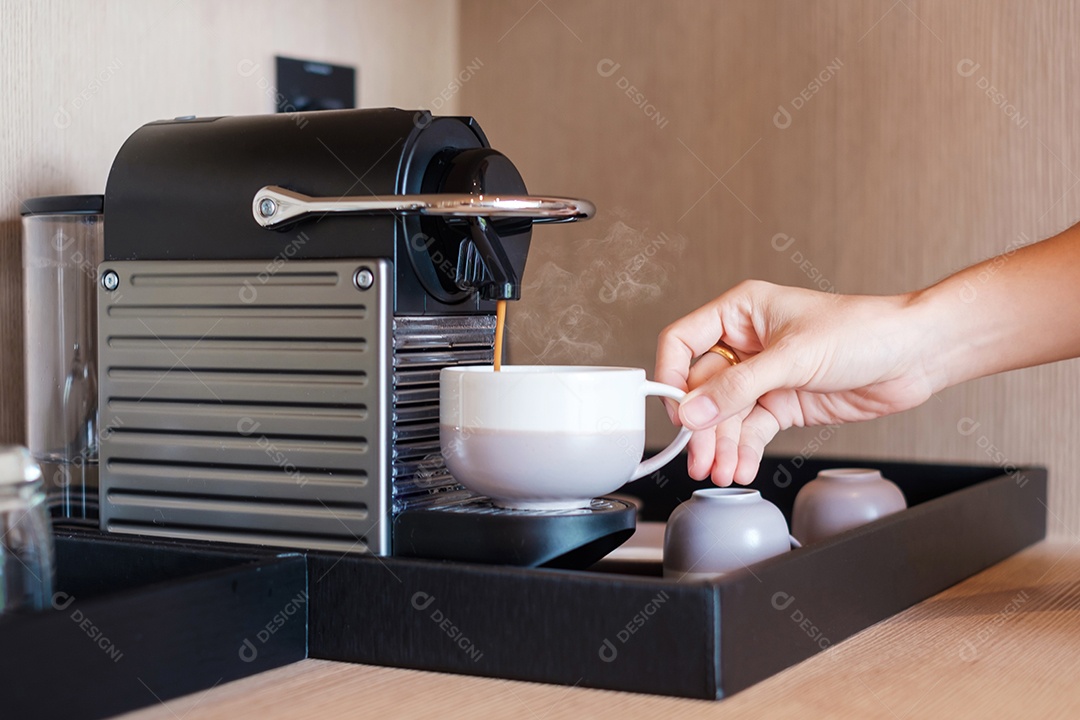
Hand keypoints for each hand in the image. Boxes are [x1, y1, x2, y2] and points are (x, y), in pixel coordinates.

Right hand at [655, 280, 938, 484]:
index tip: (676, 411)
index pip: (683, 341)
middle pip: (703, 388)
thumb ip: (739, 387)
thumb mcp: (793, 357)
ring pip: (725, 415)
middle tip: (700, 458)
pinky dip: (743, 451)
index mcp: (741, 312)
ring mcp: (763, 375)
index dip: (672, 376)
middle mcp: (746, 342)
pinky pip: (750, 430)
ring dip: (721, 445)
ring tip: (721, 472)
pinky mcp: (782, 403)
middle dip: (702, 426)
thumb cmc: (864, 330)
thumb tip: (693, 411)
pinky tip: (741, 467)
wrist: (915, 355)